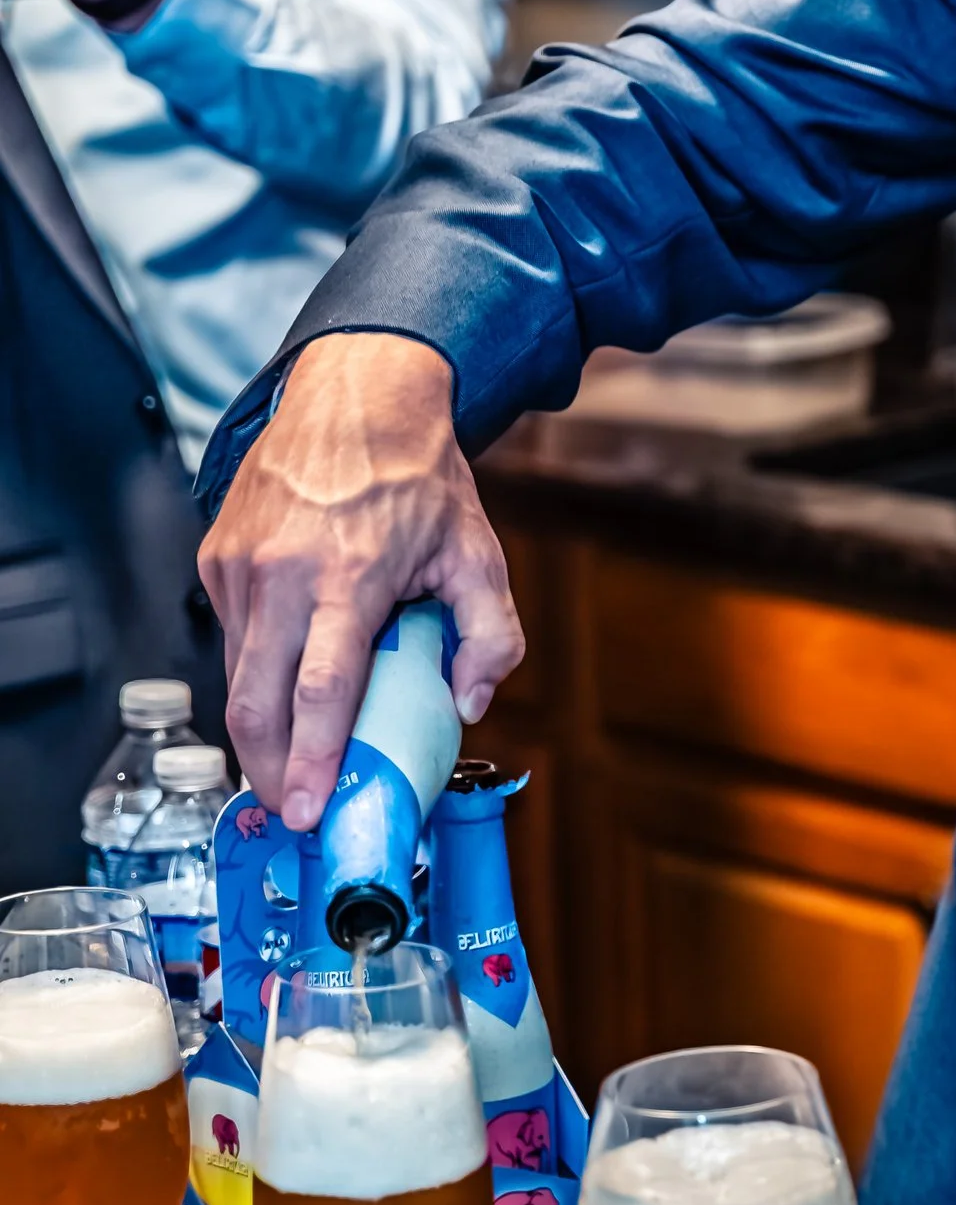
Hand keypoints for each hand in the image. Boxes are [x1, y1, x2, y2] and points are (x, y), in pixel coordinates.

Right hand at [199, 333, 525, 827]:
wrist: (356, 395)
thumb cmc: (417, 475)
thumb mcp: (478, 553)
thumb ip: (490, 635)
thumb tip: (468, 702)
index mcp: (348, 576)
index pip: (320, 691)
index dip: (312, 760)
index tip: (307, 809)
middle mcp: (282, 572)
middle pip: (254, 702)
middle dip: (269, 769)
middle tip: (291, 807)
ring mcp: (239, 564)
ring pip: (235, 675)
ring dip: (258, 726)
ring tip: (292, 758)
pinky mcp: (216, 557)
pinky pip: (230, 636)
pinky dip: (253, 670)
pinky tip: (286, 676)